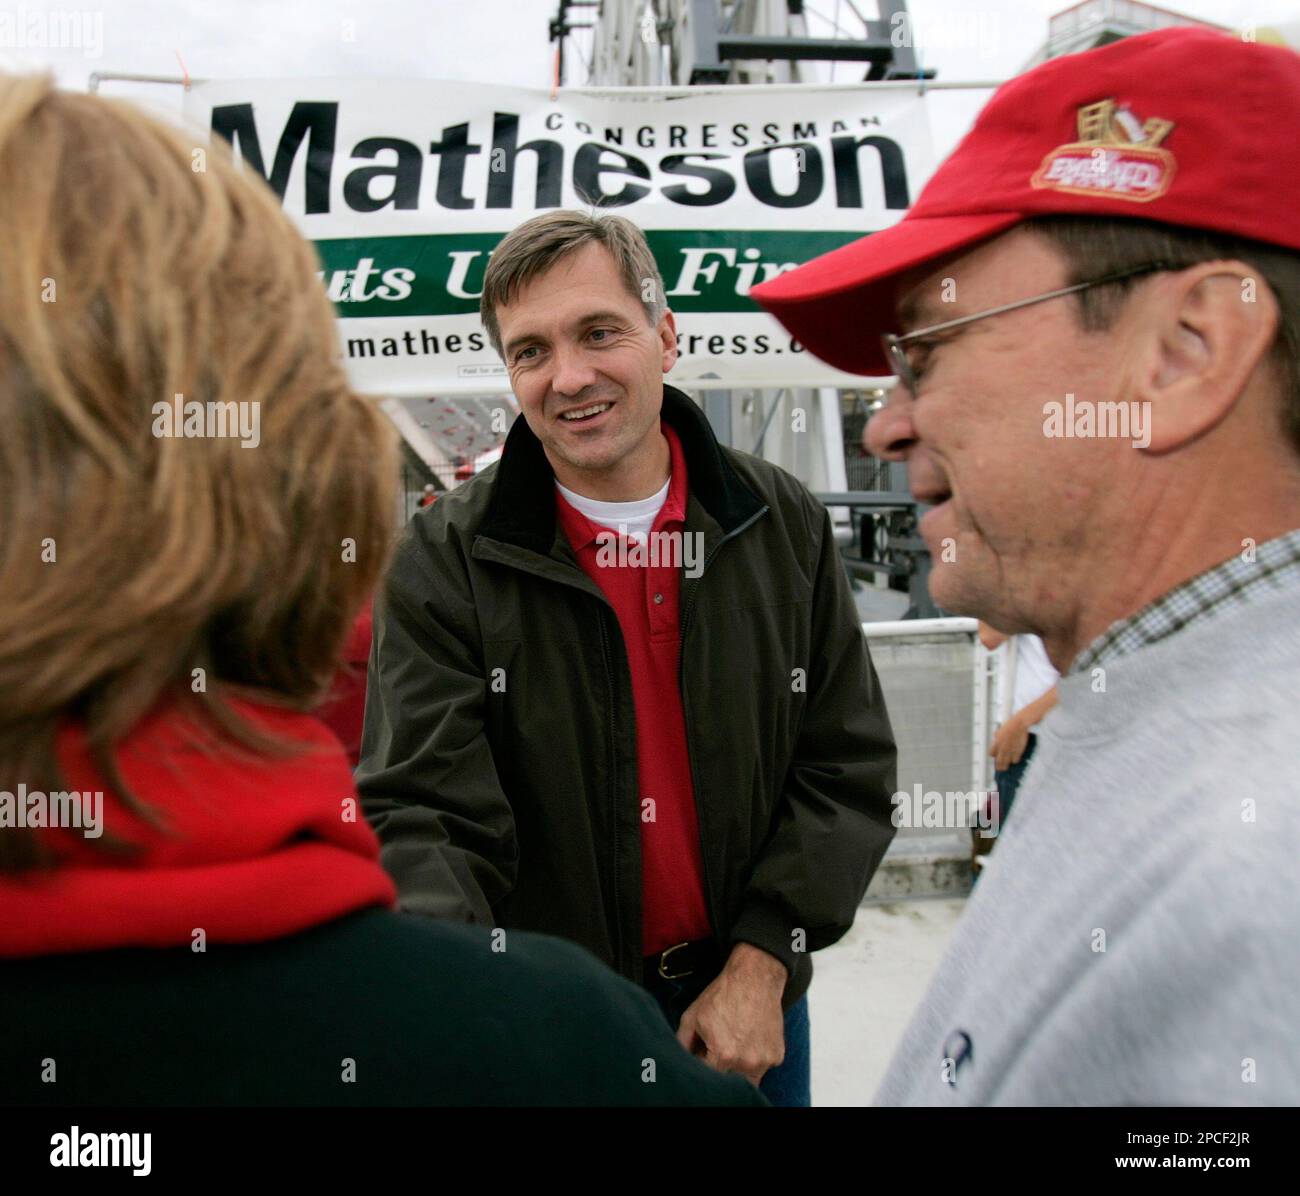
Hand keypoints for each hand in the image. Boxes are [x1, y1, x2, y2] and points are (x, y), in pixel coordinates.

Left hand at [676, 943, 786, 1085]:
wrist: (755, 977)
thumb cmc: (723, 995)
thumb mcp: (692, 1016)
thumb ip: (682, 1043)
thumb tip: (680, 1060)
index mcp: (723, 1055)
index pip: (707, 1077)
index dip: (702, 1065)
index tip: (702, 1053)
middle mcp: (746, 1063)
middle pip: (727, 1082)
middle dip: (720, 1069)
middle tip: (718, 1048)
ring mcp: (764, 1061)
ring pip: (746, 1080)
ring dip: (738, 1069)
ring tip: (735, 1043)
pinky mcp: (777, 1056)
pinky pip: (762, 1068)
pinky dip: (754, 1059)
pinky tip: (749, 1038)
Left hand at [990, 713, 1029, 770]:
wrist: (1019, 724)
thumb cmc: (1009, 725)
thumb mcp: (999, 730)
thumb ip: (996, 737)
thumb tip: (995, 739)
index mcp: (996, 743)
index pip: (991, 754)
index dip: (993, 756)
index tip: (995, 757)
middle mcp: (1002, 748)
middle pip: (998, 761)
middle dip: (998, 766)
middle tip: (999, 769)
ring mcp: (1010, 750)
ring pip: (1006, 762)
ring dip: (1005, 766)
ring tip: (1005, 768)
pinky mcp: (1018, 751)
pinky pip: (1015, 760)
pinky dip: (1014, 761)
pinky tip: (1014, 761)